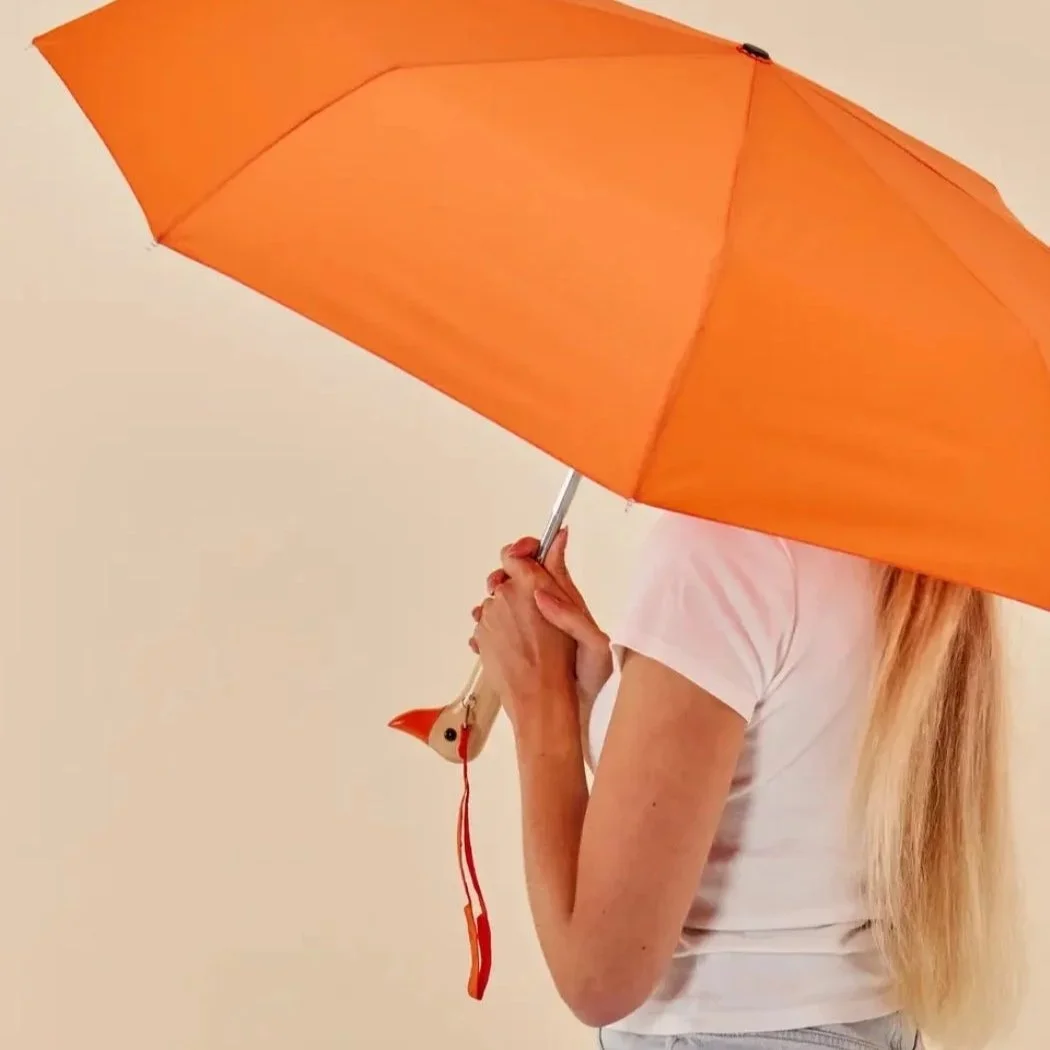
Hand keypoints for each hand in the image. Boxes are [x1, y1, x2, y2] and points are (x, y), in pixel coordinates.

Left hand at [471, 529, 612, 706]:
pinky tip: (518, 645)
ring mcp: (488, 620)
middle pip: (503, 579)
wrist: (542, 703)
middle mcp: (503, 598)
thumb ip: (561, 571)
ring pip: (495, 604)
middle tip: (537, 606)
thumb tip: (560, 537)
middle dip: (518, 586)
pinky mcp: (480, 640)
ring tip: (530, 633)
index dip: (523, 553)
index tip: (533, 556)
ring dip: (509, 611)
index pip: (513, 554)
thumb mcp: (580, 616)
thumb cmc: (567, 664)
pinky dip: (500, 630)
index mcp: (529, 586)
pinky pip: (488, 625)